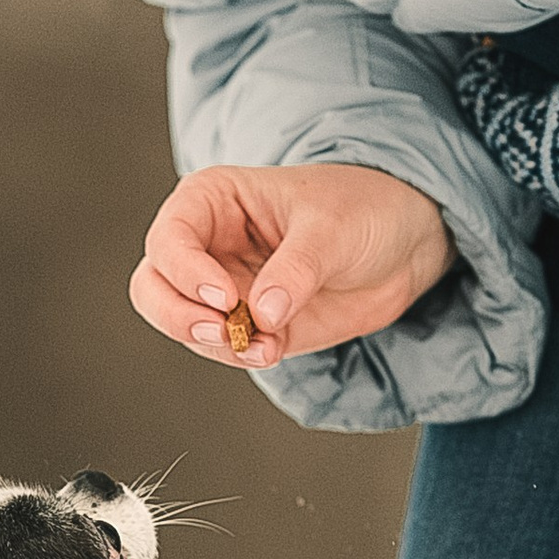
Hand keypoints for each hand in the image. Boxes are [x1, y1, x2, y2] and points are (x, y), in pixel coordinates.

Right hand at [130, 164, 454, 369]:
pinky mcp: (250, 325)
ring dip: (215, 345)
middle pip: (153, 287)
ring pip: (183, 325)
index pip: (169, 238)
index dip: (185, 271)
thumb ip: (296, 269)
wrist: (405, 243)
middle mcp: (208, 246)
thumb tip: (262, 314)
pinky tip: (273, 349)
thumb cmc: (364, 208)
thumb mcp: (332, 228)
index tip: (225, 296)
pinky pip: (225, 350)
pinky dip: (241, 357)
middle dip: (178, 316)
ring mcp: (225, 289)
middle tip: (220, 332)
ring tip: (263, 345)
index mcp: (213, 202)